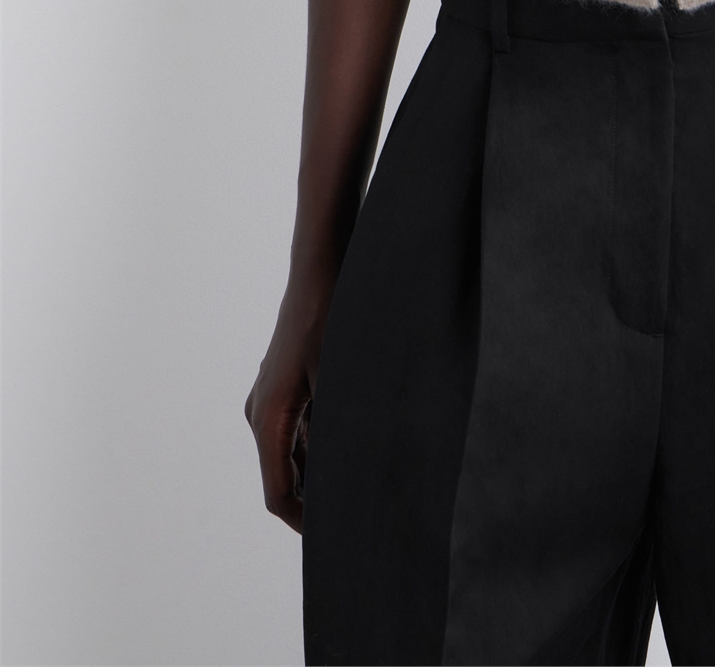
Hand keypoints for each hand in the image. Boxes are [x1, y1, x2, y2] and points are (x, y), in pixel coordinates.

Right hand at [244, 277, 331, 532]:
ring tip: (360, 480)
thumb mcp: (341, 380)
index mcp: (269, 419)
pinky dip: (321, 442)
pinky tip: (354, 440)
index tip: (332, 538)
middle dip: (315, 498)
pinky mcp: (283, 383)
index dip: (303, 522)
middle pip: (285, 475)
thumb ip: (339, 432)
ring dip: (320, 469)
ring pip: (293, 451)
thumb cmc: (331, 318)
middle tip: (356, 513)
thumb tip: (353, 476)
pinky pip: (298, 427)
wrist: (320, 268)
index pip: (278, 493)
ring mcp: (270, 397)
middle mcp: (261, 412)